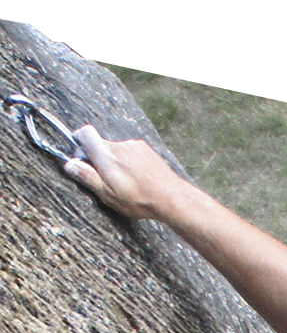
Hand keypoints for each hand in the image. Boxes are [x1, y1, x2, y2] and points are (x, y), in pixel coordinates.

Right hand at [63, 126, 186, 219]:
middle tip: (104, 179)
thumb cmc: (139, 199)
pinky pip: (131, 152)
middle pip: (101, 144)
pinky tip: (136, 178)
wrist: (171, 197)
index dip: (78, 141)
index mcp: (106, 155)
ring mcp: (134, 146)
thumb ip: (87, 177)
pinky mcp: (146, 150)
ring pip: (117, 150)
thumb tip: (69, 165)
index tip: (79, 155)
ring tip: (125, 183)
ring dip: (115, 162)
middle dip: (98, 159)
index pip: (85, 133)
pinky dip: (129, 163)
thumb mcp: (108, 194)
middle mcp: (120, 145)